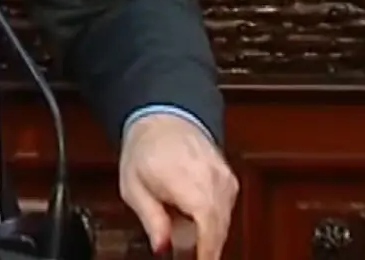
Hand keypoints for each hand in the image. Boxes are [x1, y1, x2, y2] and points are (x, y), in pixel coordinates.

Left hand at [118, 113, 237, 259]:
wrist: (164, 118)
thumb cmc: (145, 150)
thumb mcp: (133, 187)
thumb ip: (151, 218)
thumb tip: (162, 247)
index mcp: (187, 179)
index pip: (208, 225)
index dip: (207, 252)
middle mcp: (212, 178)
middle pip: (219, 228)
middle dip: (206, 248)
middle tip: (189, 255)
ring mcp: (225, 178)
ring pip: (225, 221)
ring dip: (209, 236)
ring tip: (185, 232)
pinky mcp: (230, 180)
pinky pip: (227, 210)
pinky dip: (214, 221)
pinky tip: (195, 221)